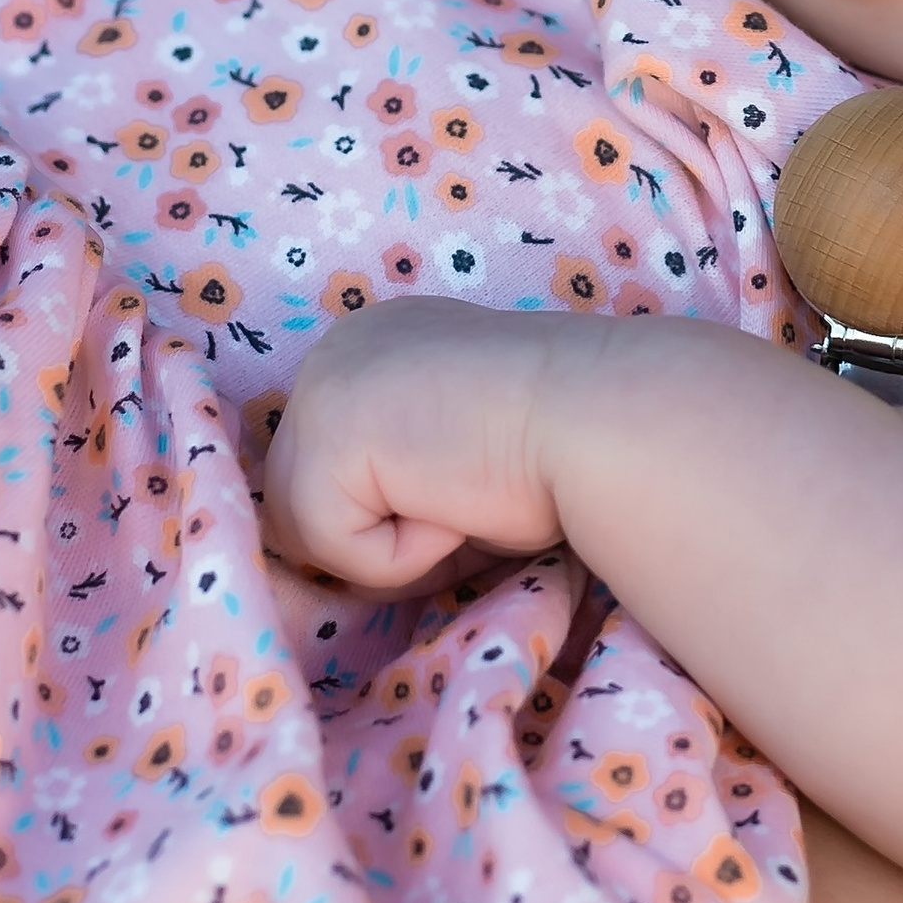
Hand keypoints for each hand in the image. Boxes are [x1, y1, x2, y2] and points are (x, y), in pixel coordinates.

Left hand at [262, 297, 570, 588]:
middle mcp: (338, 350)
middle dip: (374, 527)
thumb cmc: (561, 442)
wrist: (602, 420)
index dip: (389, 502)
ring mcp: (322, 388)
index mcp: (378, 342)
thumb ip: (399, 481)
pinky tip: (458, 503)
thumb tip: (352, 560)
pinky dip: (400, 554)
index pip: (333, 457)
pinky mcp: (325, 440)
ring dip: (389, 543)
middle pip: (301, 491)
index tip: (465, 485)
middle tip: (466, 504)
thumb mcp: (458, 454)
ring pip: (303, 527)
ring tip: (463, 501)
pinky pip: (331, 546)